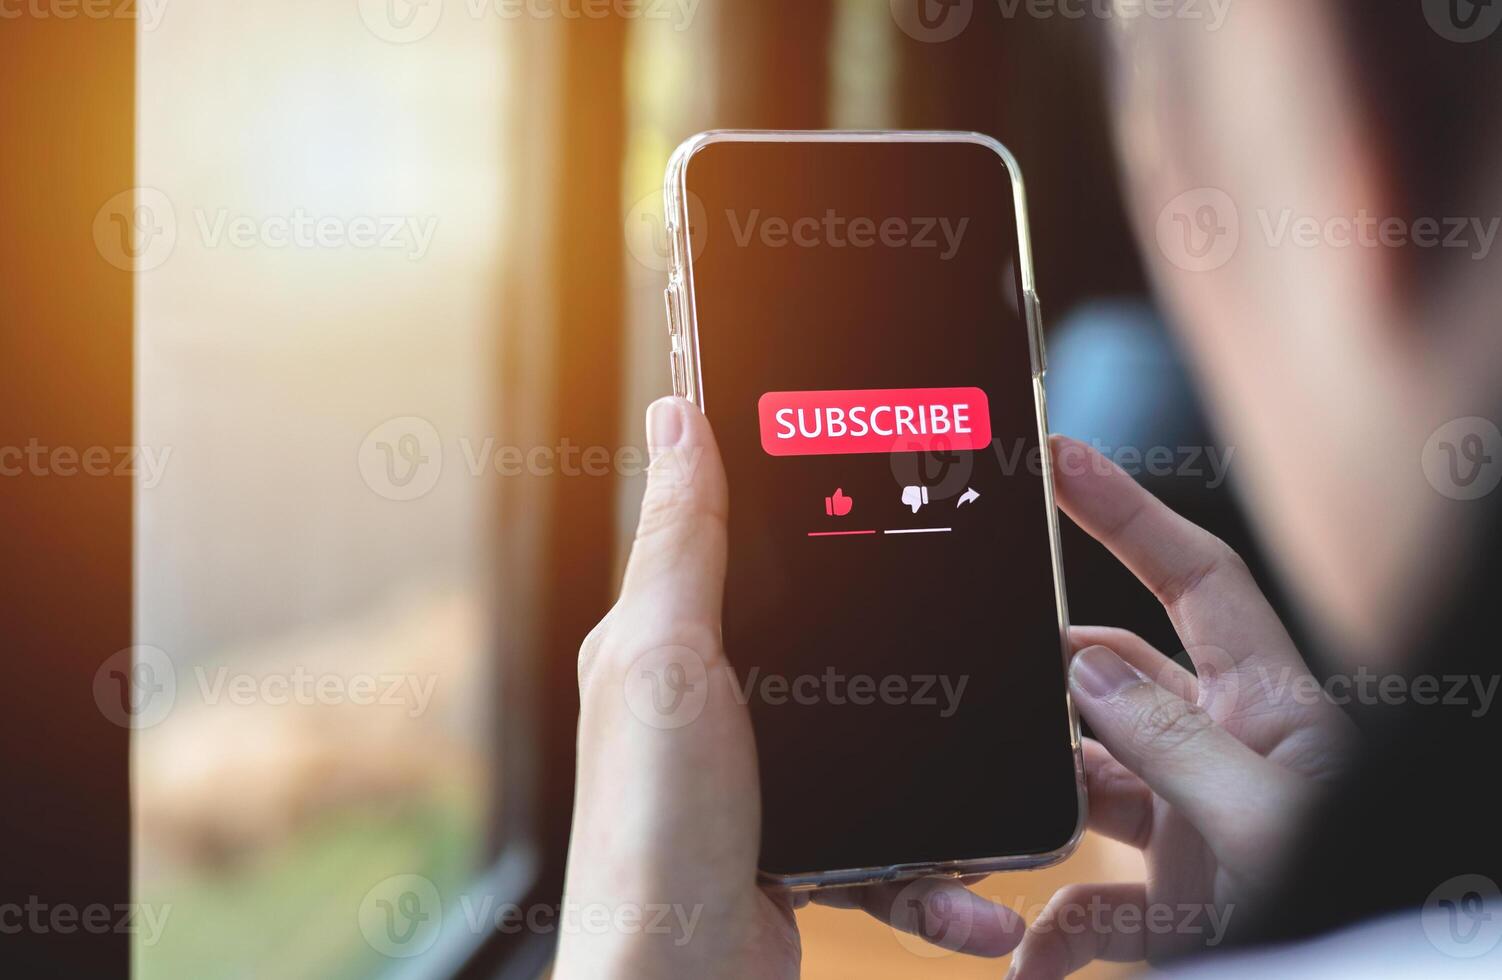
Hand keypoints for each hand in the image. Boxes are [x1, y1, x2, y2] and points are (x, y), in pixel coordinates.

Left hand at [556, 398, 1024, 977]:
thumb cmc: (651, 834)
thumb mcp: (666, 660)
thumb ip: (683, 545)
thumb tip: (676, 421)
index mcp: (665, 645)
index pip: (726, 541)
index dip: (791, 496)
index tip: (863, 453)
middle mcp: (707, 705)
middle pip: (820, 634)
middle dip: (893, 636)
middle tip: (961, 611)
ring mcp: (762, 780)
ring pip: (873, 742)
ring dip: (935, 767)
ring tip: (990, 773)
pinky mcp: (803, 849)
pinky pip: (891, 846)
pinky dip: (938, 879)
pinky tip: (975, 896)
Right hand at [1004, 436, 1357, 977]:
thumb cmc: (1353, 908)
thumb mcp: (1267, 821)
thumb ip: (1171, 744)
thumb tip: (1084, 671)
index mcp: (1269, 708)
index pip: (1196, 580)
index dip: (1130, 513)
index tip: (1064, 460)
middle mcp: (1222, 751)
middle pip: (1116, 672)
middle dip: (1051, 666)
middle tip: (989, 656)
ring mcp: (1190, 820)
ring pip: (1085, 778)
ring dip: (1040, 799)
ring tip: (996, 809)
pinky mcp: (1170, 899)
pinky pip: (1089, 902)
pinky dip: (1051, 928)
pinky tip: (1025, 953)